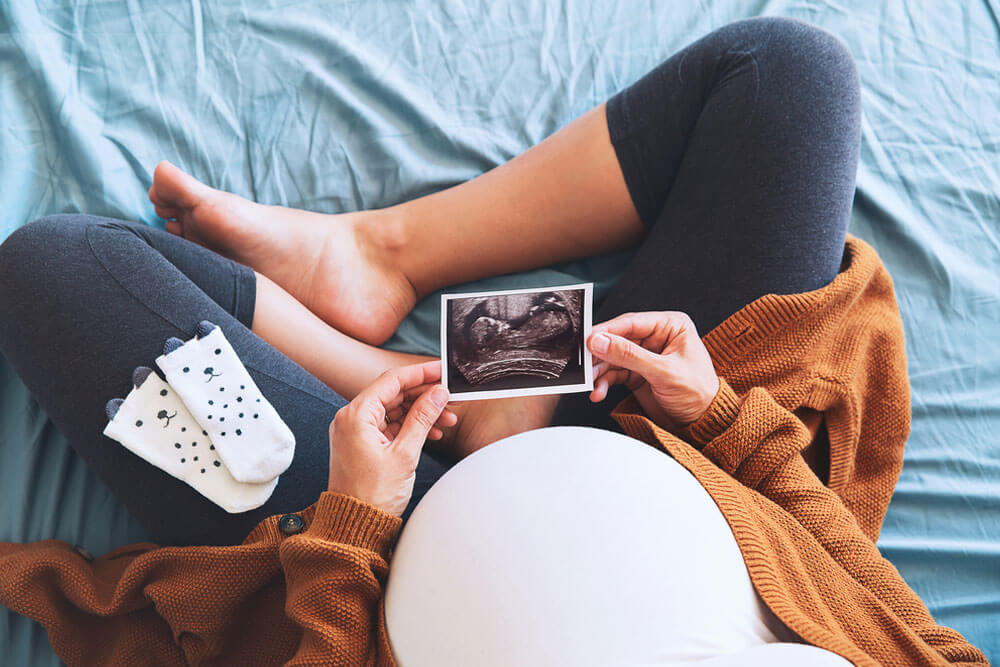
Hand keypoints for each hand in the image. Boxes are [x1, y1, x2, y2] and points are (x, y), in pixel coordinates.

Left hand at [328, 361, 455, 515]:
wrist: (355, 527)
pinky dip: (410, 427)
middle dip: (424, 396)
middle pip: (393, 394)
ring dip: (420, 413)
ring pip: (393, 410)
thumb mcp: (405, 454)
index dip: (420, 373)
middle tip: (450, 399)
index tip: (442, 371)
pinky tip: (432, 433)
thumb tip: (438, 393)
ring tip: (447, 421)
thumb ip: (422, 419)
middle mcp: (351, 418)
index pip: (392, 381)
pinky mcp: (361, 444)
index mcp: (356, 415)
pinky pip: (388, 426)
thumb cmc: (373, 495)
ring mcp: (355, 431)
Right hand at [588, 311, 719, 429]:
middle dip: (600, 353)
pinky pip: (614, 373)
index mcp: (670, 326)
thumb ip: (630, 355)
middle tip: (583, 363)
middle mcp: (656, 337)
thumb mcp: (663, 372)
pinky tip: (599, 392)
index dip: (607, 330)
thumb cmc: (698, 393)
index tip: (587, 339)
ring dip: (599, 370)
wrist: (703, 423)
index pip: (632, 322)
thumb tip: (599, 341)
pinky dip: (604, 382)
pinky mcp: (637, 373)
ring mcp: (645, 355)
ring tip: (590, 382)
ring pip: (613, 357)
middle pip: (618, 339)